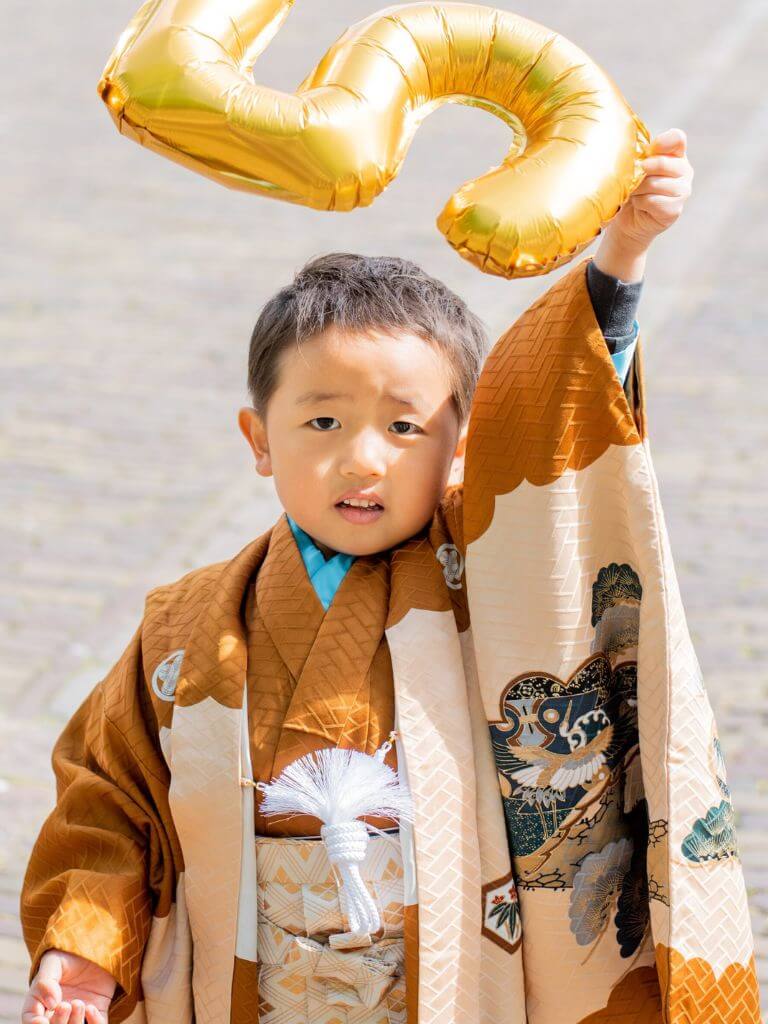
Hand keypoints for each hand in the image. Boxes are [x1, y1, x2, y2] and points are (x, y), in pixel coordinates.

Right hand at [22, 950, 115, 1023]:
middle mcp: (57, 1013)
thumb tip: (52, 1004)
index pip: (31, 1020)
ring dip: (75, 1023)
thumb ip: (46, 981)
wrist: (94, 947)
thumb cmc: (68, 955)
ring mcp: (77, 1014)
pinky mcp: (97, 1011)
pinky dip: (95, 1023)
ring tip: (78, 1003)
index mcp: (40, 1002)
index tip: (42, 1022)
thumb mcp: (53, 962)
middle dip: (58, 1023)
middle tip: (65, 1005)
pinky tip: (92, 1008)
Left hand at [594, 128, 693, 281]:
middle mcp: (684, 171)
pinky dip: (641, 202)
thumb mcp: (634, 168)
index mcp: (675, 155)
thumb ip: (639, 155)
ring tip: (634, 192)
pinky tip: (639, 204)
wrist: (628, 221)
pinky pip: (654, 201)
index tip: (650, 148)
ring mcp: (683, 191)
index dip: (664, 141)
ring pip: (657, 183)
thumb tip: (631, 151)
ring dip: (639, 189)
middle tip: (634, 175)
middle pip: (664, 163)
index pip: (677, 138)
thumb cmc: (631, 190)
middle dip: (643, 169)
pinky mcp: (675, 210)